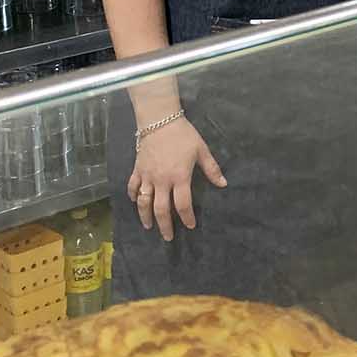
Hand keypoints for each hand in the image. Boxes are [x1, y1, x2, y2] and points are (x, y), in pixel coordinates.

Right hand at [128, 117, 225, 240]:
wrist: (159, 120)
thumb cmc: (183, 135)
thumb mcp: (201, 150)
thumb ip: (211, 169)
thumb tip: (223, 184)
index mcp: (179, 177)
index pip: (183, 204)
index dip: (187, 218)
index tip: (190, 226)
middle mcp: (162, 181)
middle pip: (161, 209)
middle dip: (165, 225)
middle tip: (168, 237)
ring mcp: (147, 176)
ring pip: (144, 202)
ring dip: (145, 216)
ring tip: (148, 226)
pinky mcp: (137, 170)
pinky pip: (133, 187)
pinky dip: (133, 196)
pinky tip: (135, 202)